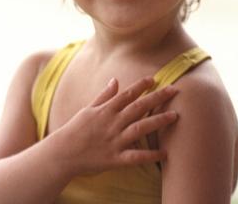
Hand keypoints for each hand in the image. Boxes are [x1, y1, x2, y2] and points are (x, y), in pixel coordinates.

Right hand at [57, 77, 177, 175]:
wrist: (62, 154)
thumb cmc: (75, 129)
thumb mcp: (88, 109)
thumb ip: (104, 95)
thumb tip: (115, 80)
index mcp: (106, 110)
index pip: (127, 94)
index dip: (141, 85)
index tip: (155, 79)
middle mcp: (112, 123)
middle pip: (139, 107)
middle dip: (157, 97)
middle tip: (175, 90)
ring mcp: (115, 141)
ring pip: (140, 128)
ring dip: (158, 121)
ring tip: (175, 116)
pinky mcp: (115, 159)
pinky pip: (136, 157)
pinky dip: (151, 155)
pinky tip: (165, 153)